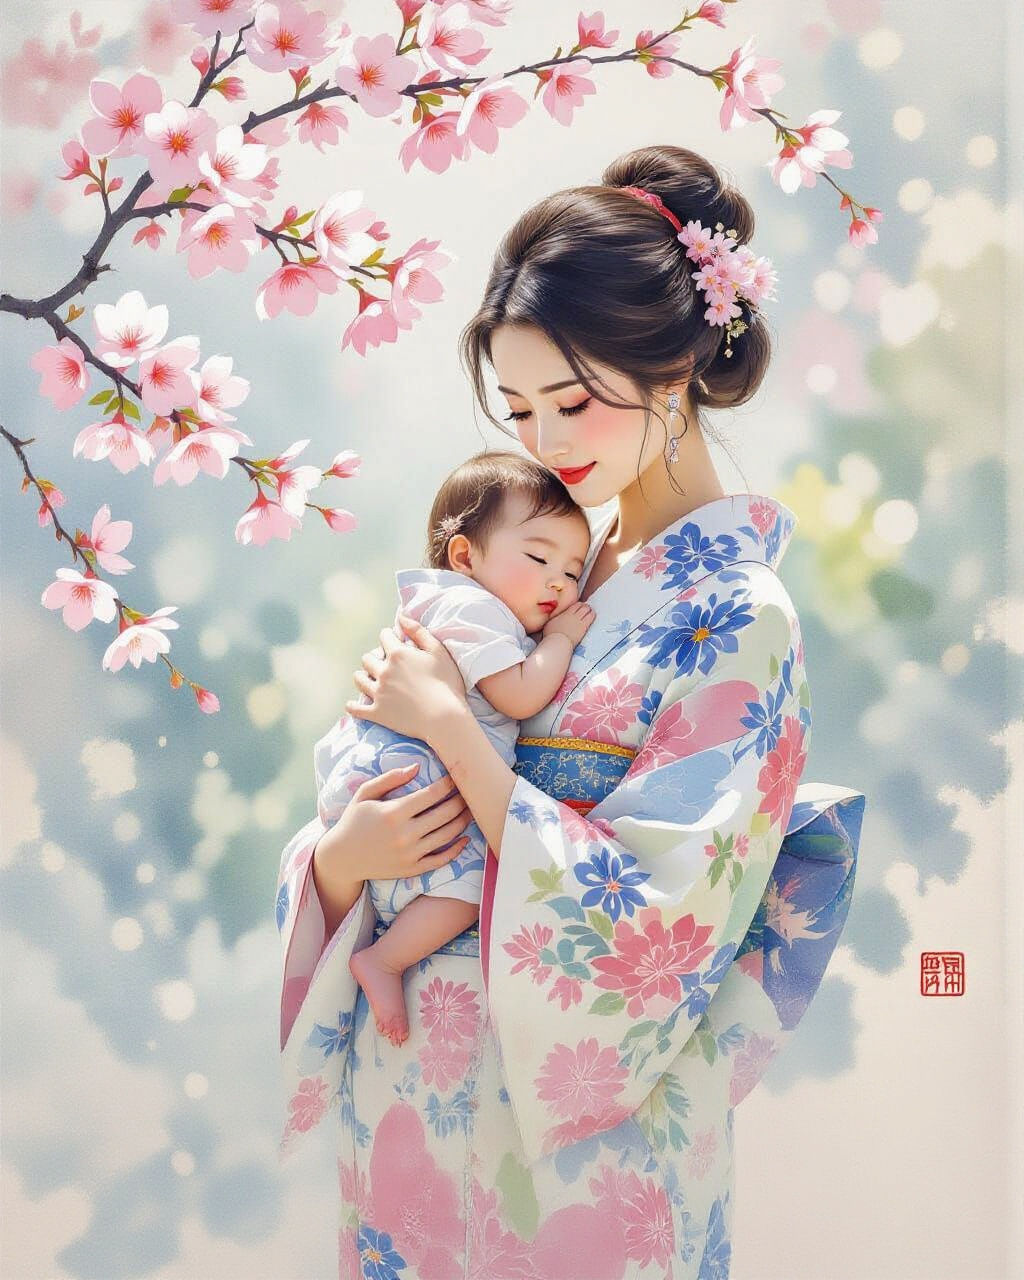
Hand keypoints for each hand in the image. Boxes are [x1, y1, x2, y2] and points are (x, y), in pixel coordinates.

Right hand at [314, 764, 473, 885]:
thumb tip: (417, 767)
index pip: (432, 794)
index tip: (455, 777)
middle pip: (445, 813)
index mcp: (394, 812)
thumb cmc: (354, 821)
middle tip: (469, 792)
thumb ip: (389, 778)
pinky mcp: (412, 869)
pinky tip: (464, 839)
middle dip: (461, 800)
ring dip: (463, 821)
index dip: (448, 784)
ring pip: (447, 835)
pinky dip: (456, 850)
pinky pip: (441, 860)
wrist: (342, 858)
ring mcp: (410, 854)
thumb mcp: (365, 794)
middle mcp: (404, 834)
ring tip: (470, 810)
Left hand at [345, 614, 467, 743]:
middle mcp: (384, 671)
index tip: (396, 642)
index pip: (384, 636)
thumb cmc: (447, 684)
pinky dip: (353, 706)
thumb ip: (419, 631)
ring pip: (359, 678)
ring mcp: (378, 693)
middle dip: (375, 657)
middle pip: (367, 657)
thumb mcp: (438, 651)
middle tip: (385, 663)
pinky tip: (353, 705)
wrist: (445, 718)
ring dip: (363, 676)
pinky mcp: (377, 713)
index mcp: (398, 654)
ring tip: (371, 679)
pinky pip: (355, 708)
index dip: (390, 637)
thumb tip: (402, 616)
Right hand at [542, 600, 594, 646]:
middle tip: (586, 609)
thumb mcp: (550, 622)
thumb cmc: (552, 634)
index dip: (579, 605)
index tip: (579, 607)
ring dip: (590, 610)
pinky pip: (591, 617)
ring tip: (590, 612)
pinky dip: (592, 615)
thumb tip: (555, 615)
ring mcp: (579, 620)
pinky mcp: (584, 627)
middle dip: (585, 606)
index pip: (575, 605)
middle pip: (582, 606)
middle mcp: (572, 615)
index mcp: (565, 613)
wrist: (558, 642)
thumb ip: (555, 617)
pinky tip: (592, 616)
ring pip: (588, 610)